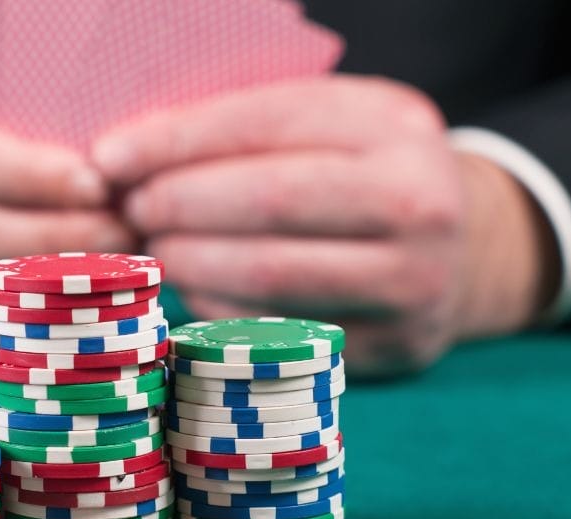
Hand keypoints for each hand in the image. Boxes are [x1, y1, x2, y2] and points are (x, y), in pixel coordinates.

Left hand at [92, 76, 556, 375]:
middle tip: (132, 211)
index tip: (110, 158)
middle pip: (270, 199)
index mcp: (394, 122)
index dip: (176, 141)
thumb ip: (244, 132)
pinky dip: (223, 311)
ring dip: (193, 263)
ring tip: (155, 250)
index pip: (264, 123)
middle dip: (179, 203)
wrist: (461, 247)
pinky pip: (284, 330)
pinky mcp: (397, 344)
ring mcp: (417, 280)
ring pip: (274, 273)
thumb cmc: (360, 175)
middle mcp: (422, 199)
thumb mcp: (326, 126)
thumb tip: (124, 158)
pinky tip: (194, 291)